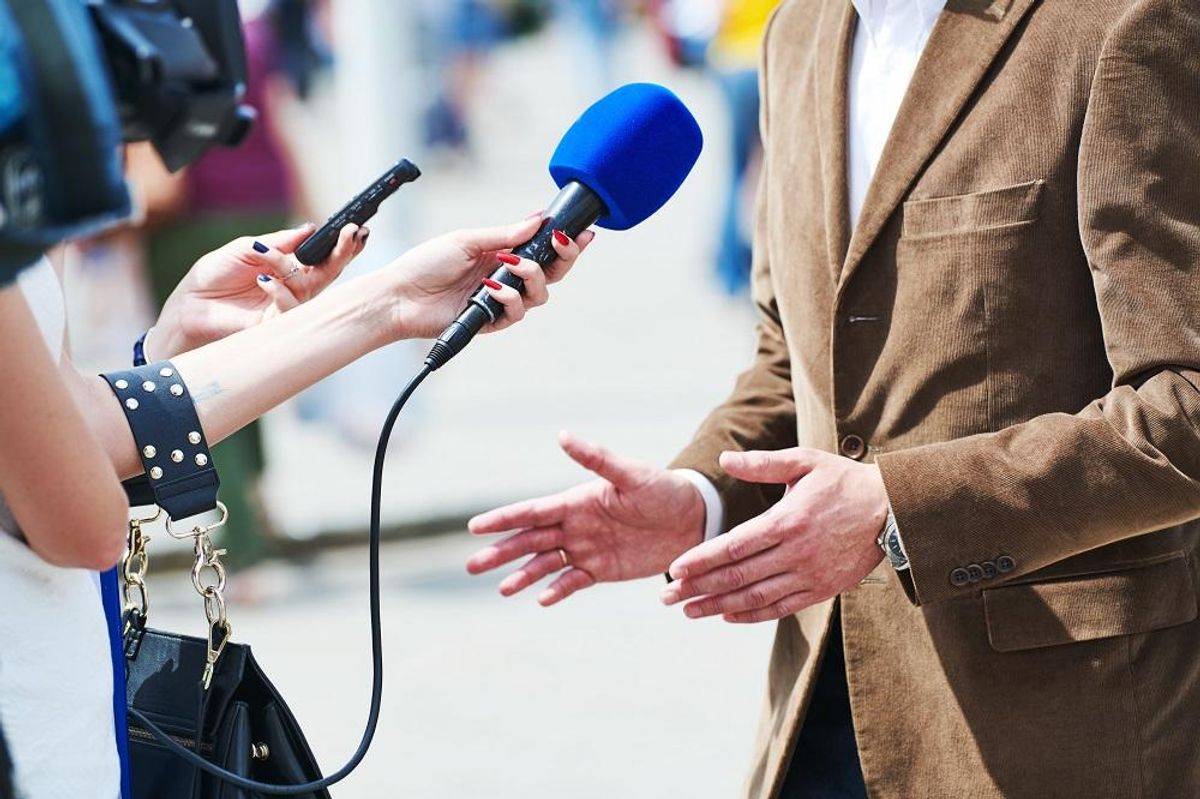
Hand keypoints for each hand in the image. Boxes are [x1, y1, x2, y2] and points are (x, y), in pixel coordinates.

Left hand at [153, 222, 366, 357]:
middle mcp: (294, 287)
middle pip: (330, 271)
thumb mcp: (246, 248)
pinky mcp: (276, 325)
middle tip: (352, 234)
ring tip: (273, 257)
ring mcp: (287, 305)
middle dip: (343, 252)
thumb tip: (310, 229)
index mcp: (289, 267)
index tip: (355, 227)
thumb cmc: (214, 276)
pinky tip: (265, 280)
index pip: (323, 256)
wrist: (189, 306)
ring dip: (296, 267)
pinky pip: (290, 308)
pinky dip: (280, 291)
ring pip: (312, 287)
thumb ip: (280, 241)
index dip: (341, 244)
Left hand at [384, 215, 592, 339]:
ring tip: (511, 265)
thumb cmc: (426, 263)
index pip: (543, 249)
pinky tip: (491, 288)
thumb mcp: (467, 239)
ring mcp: (500, 300)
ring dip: (533, 277)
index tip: (582, 231)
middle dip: (563, 258)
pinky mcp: (490, 321)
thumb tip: (537, 220)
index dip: (565, 243)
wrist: (400, 295)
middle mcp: (506, 277)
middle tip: (560, 245)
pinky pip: (516, 313)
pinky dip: (509, 298)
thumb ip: (504, 234)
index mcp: (502, 253)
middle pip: (551, 273)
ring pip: (539, 295)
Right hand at [466, 432, 704, 605]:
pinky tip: (540, 600)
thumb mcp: (631, 474)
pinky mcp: (602, 570)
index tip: (475, 527)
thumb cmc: (662, 489)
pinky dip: (556, 590)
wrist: (692, 519)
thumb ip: (597, 459)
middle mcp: (574, 526)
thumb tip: (562, 435)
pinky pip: (573, 581)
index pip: (531, 511)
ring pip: (545, 564)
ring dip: (523, 575)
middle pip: (530, 541)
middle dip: (501, 552)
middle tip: (472, 565)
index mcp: (576, 501)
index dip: (503, 519)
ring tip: (502, 589)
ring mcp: (586, 549)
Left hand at [661, 448, 888, 623]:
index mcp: (788, 520)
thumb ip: (763, 463)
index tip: (674, 569)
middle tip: (667, 597)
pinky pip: (780, 607)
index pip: (734, 546)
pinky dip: (752, 614)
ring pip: (756, 597)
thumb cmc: (843, 481)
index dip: (702, 559)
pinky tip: (727, 616)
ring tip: (689, 610)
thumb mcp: (805, 462)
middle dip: (699, 588)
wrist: (894, 510)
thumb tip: (725, 459)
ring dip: (719, 606)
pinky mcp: (821, 590)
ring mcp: (810, 575)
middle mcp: (796, 553)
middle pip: (738, 576)